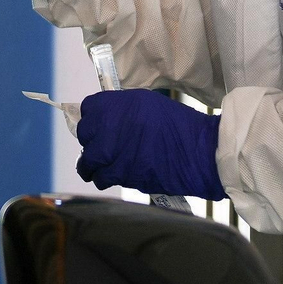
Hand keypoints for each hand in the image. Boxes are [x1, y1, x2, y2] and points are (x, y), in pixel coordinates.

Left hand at [75, 89, 224, 199]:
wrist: (198, 152)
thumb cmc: (178, 126)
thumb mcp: (147, 104)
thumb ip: (122, 109)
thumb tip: (107, 119)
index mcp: (116, 104)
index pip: (87, 109)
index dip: (93, 118)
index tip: (99, 125)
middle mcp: (109, 126)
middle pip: (84, 135)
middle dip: (92, 141)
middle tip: (103, 146)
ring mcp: (111, 151)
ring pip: (87, 161)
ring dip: (93, 164)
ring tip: (102, 166)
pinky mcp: (120, 174)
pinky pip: (101, 178)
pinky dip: (105, 178)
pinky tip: (115, 175)